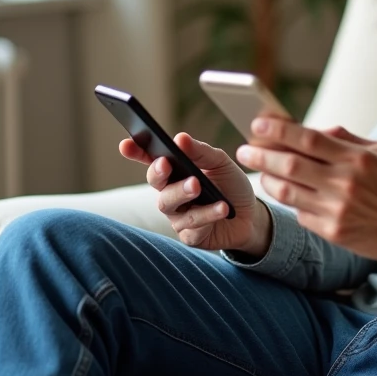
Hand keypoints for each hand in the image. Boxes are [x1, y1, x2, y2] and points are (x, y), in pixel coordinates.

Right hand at [119, 133, 270, 256]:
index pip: (151, 160)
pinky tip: (222, 208)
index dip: (136, 153)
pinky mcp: (189, 236)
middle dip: (159, 173)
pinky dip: (208, 215)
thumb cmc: (230, 185)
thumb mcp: (221, 163)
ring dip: (183, 193)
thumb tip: (180, 138)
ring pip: (170, 205)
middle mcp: (171, 194)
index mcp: (175, 172)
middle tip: (167, 164)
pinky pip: (192, 226)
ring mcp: (177, 216)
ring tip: (197, 185)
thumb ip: (201, 152)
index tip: (125, 145)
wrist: (251, 216)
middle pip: (157, 184)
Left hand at [235, 120, 376, 273]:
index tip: (257, 124)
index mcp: (356, 158)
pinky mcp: (335, 232)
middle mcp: (345, 183)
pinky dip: (292, 202)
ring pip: (288, 192)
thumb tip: (311, 130)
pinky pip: (302, 214)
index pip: (307, 138)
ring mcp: (338, 210)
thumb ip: (346, 139)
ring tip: (260, 172)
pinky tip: (287, 194)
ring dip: (268, 180)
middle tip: (245, 150)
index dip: (278, 130)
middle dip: (261, 155)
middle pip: (290, 165)